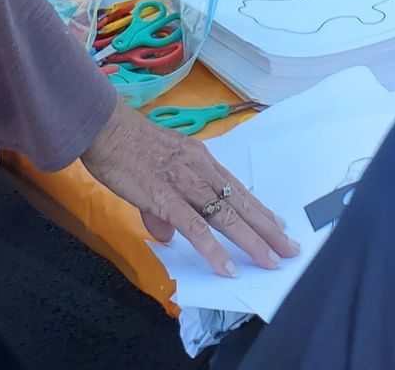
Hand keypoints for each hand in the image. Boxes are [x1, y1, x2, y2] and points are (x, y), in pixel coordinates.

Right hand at [81, 102, 297, 275]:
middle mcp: (200, 169)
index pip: (236, 187)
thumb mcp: (154, 170)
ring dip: (251, 241)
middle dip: (267, 228)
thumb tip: (170, 235)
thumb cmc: (125, 144)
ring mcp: (185, 182)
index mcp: (199, 159)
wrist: (104, 127)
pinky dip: (213, 249)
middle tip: (289, 248)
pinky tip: (226, 266)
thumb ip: (164, 207)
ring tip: (270, 261)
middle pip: (240, 202)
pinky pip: (195, 227)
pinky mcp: (166, 197)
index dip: (258, 209)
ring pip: (226, 215)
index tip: (278, 224)